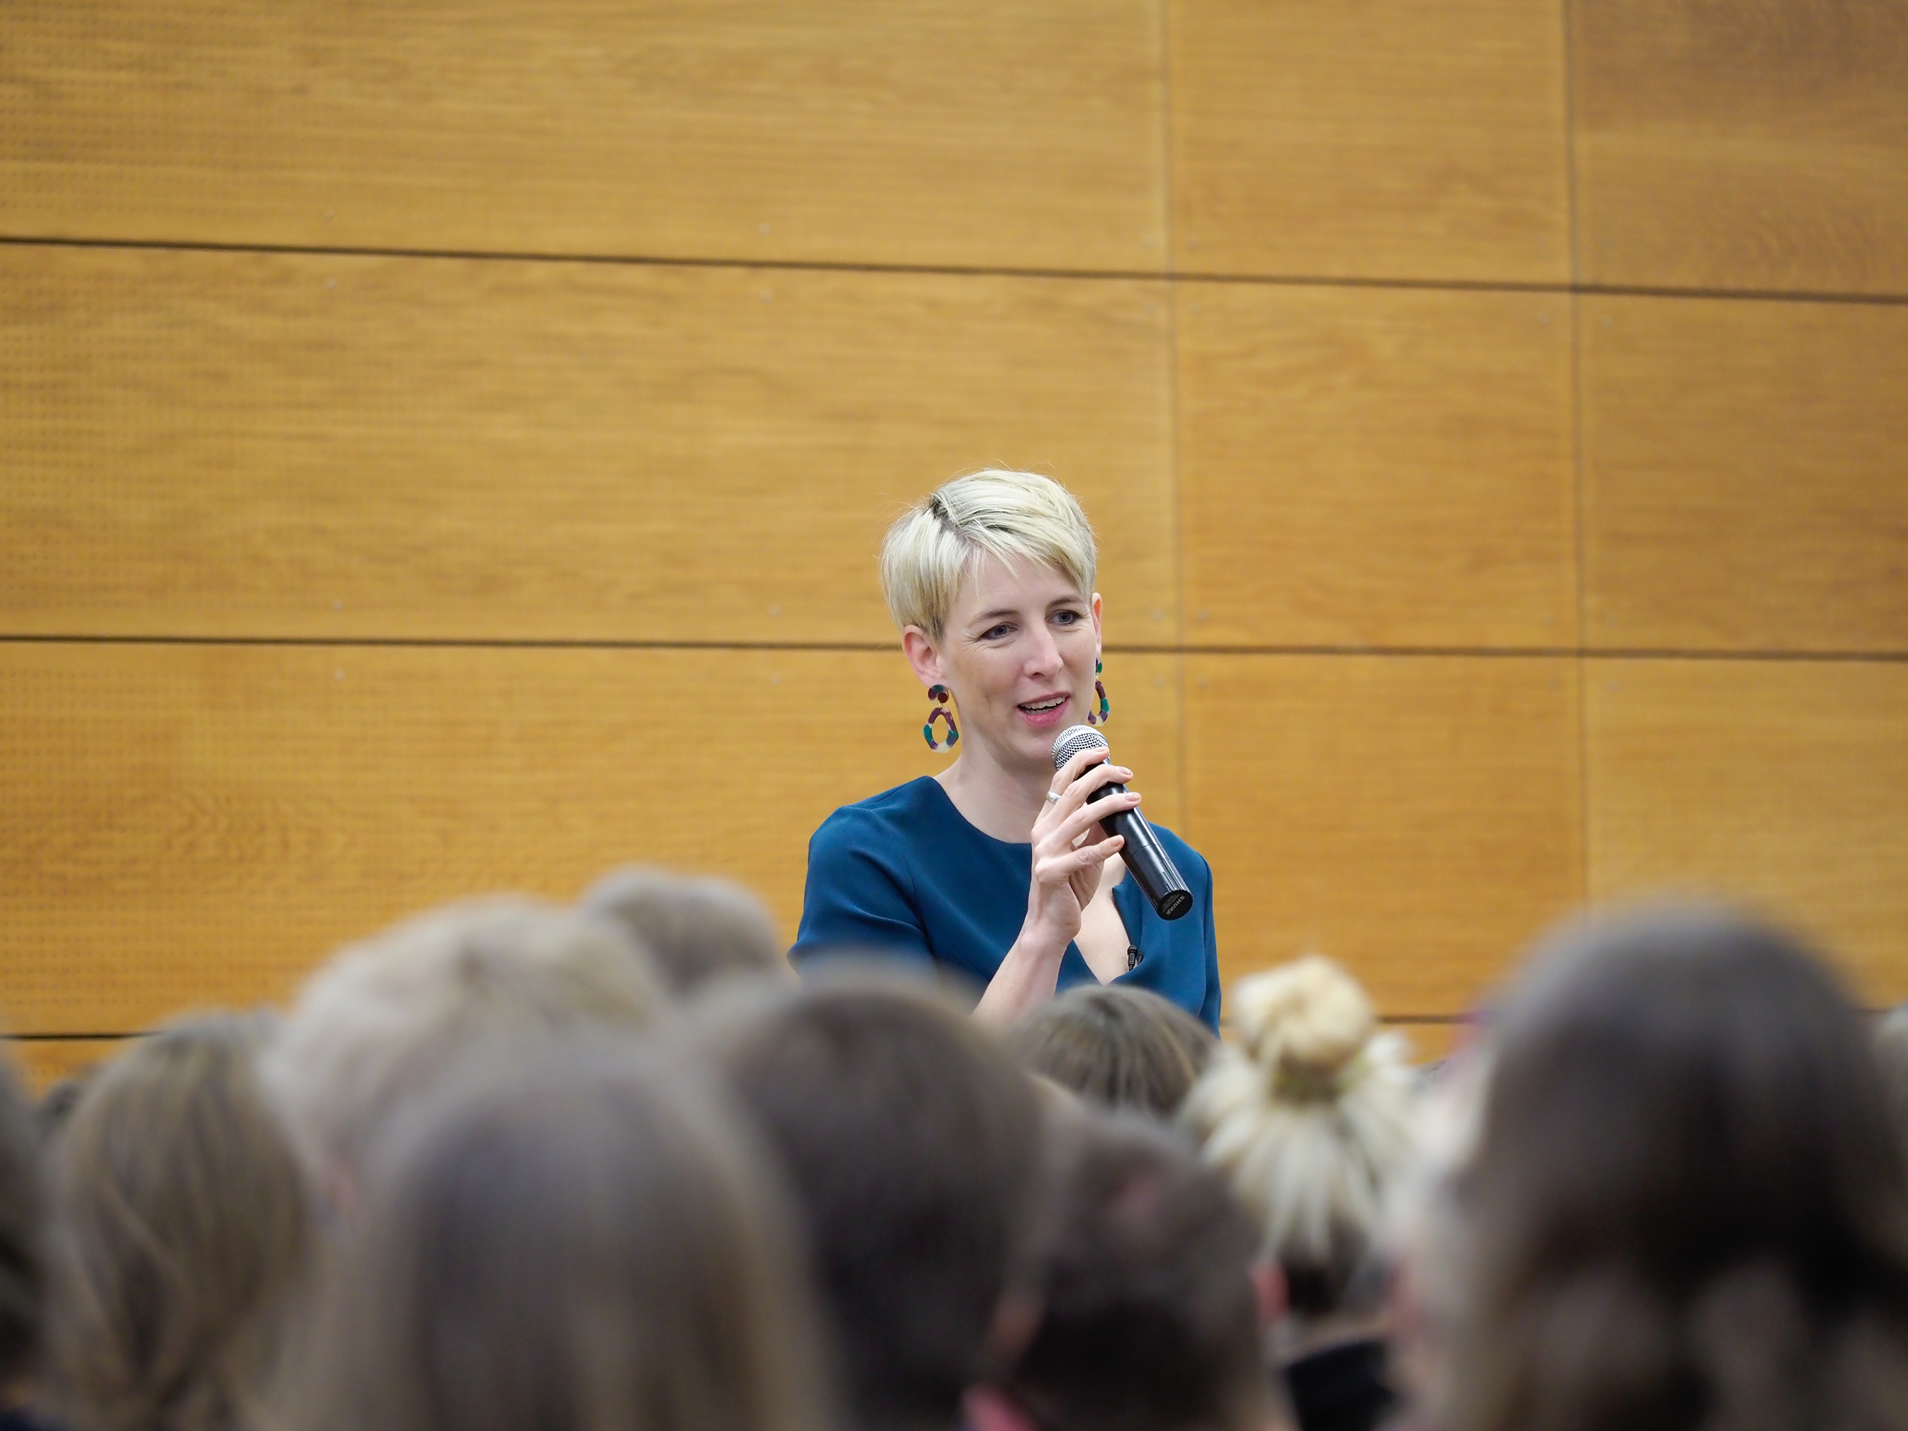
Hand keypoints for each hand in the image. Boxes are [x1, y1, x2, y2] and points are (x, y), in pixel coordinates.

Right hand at [1020, 746, 1139, 955]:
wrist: (1050, 924)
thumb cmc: (1069, 887)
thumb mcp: (1083, 852)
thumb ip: (1093, 830)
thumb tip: (1116, 805)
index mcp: (1046, 822)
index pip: (1061, 782)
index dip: (1082, 762)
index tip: (1106, 753)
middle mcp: (1042, 832)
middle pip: (1072, 793)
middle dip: (1101, 777)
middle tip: (1127, 773)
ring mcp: (1044, 852)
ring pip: (1079, 818)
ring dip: (1110, 806)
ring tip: (1134, 800)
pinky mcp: (1052, 874)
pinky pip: (1082, 856)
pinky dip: (1103, 847)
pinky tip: (1121, 842)